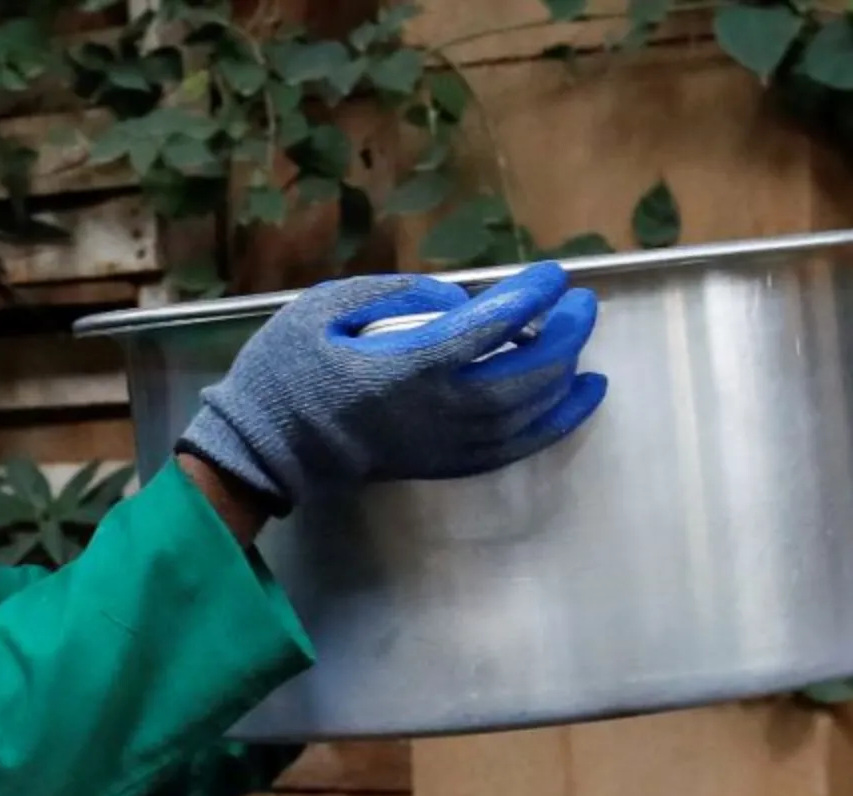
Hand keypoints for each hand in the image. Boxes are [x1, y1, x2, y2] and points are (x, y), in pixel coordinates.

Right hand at [175, 262, 606, 512]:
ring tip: (585, 341)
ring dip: (565, 378)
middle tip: (583, 305)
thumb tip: (457, 299)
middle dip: (562, 338)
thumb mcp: (325, 306)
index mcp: (405, 368)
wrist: (268, 448)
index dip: (528, 299)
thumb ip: (396, 293)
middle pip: (521, 376)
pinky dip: (555, 423)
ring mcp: (445, 444)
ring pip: (525, 415)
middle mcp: (436, 412)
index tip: (554, 275)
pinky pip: (515, 447)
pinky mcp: (447, 463)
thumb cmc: (287, 370)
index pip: (487, 329)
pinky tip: (578, 397)